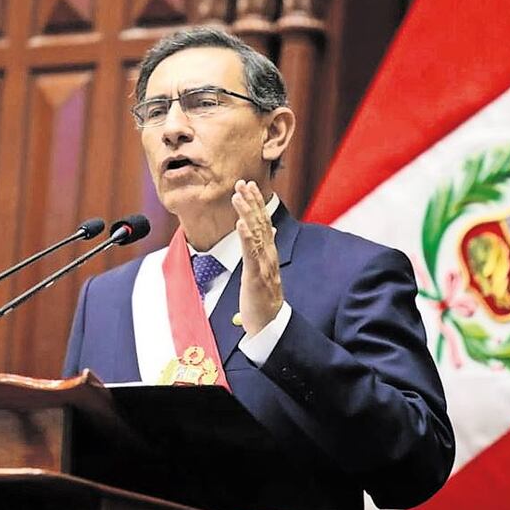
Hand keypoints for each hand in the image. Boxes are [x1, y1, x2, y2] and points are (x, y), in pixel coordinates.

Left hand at [232, 179, 282, 335]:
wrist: (271, 326)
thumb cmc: (265, 300)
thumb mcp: (265, 270)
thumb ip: (267, 248)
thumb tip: (271, 229)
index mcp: (270, 254)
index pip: (264, 223)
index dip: (256, 203)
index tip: (249, 186)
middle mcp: (269, 256)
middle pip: (261, 223)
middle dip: (251, 201)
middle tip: (242, 182)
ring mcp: (264, 265)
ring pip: (256, 234)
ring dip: (247, 213)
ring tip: (238, 196)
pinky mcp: (256, 277)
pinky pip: (251, 254)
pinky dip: (246, 237)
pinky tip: (240, 223)